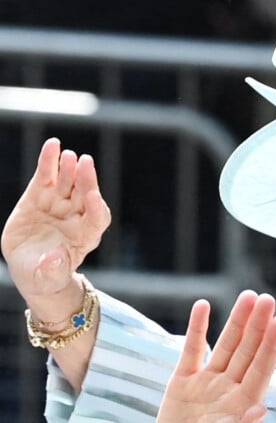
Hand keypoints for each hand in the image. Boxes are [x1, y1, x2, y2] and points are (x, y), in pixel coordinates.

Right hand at [1, 137, 110, 302]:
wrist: (31, 267)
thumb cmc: (46, 275)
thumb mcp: (48, 277)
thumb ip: (53, 269)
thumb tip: (55, 259)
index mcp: (86, 236)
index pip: (97, 219)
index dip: (96, 208)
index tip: (93, 197)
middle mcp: (76, 217)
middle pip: (85, 195)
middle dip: (86, 180)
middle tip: (86, 163)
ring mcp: (59, 204)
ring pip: (68, 182)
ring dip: (70, 169)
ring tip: (69, 155)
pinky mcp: (40, 195)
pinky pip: (47, 175)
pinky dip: (49, 160)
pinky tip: (52, 145)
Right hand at [152, 290, 275, 422]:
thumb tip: (262, 410)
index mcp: (245, 405)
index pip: (262, 369)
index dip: (271, 346)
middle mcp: (231, 387)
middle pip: (247, 350)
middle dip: (257, 325)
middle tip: (267, 299)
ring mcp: (208, 382)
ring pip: (226, 345)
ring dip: (236, 320)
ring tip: (248, 297)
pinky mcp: (183, 381)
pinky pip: (192, 350)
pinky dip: (197, 328)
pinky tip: (203, 306)